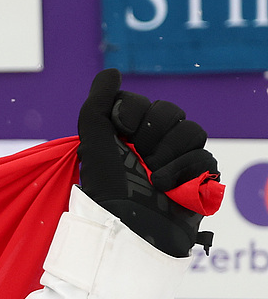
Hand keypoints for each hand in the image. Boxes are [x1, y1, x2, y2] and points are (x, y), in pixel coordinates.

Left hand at [75, 69, 220, 258]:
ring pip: (192, 131)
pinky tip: (168, 189)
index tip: (121, 128)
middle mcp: (153, 145)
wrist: (131, 227)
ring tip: (152, 177)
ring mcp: (178, 160)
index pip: (143, 103)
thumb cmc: (108, 188)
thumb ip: (97, 105)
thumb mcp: (93, 144)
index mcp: (127, 136)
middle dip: (153, 131)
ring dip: (169, 152)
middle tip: (139, 155)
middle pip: (170, 111)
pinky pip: (204, 157)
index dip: (134, 111)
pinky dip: (185, 172)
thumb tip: (111, 71)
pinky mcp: (199, 178)